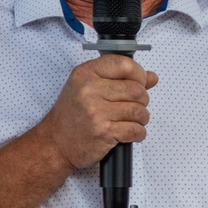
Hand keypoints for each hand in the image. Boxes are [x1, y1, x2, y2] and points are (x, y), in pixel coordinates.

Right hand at [38, 54, 157, 175]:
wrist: (55, 142)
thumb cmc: (73, 115)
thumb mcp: (89, 87)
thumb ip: (120, 79)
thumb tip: (152, 77)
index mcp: (86, 74)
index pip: (124, 64)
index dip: (139, 74)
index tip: (139, 83)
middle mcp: (90, 90)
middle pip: (137, 90)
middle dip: (142, 100)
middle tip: (132, 107)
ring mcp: (97, 112)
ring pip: (139, 111)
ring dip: (141, 118)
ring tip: (130, 120)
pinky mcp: (104, 132)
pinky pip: (136, 130)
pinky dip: (138, 133)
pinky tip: (128, 133)